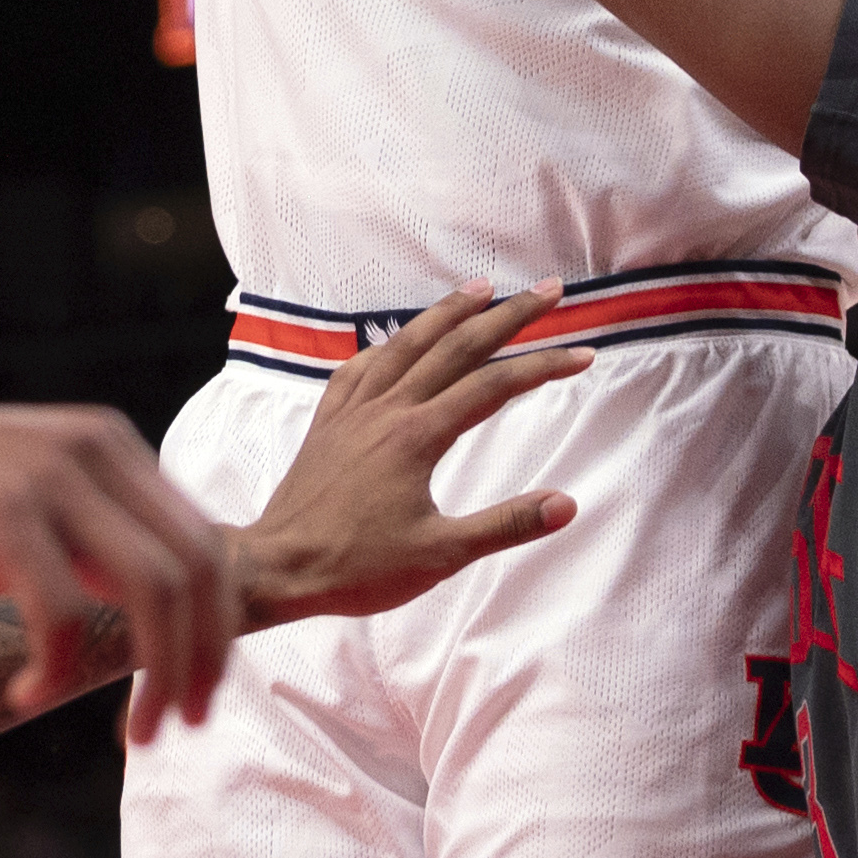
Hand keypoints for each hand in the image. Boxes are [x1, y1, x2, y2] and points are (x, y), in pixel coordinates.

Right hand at [0, 387, 233, 742]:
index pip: (204, 538)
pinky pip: (62, 615)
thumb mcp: (26, 502)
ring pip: (152, 591)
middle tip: (176, 729)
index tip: (199, 692)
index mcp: (110, 444)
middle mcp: (95, 450)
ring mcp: (49, 478)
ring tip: (133, 735)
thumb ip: (89, 536)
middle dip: (202, 661)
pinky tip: (25, 692)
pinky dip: (56, 671)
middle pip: (195, 568)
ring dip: (155, 676)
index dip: (217, 625)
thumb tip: (150, 614)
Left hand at [235, 289, 586, 624]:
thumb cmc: (356, 568)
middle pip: (458, 346)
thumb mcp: (440, 556)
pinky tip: (394, 344)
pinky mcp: (328, 421)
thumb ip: (504, 526)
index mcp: (420, 435)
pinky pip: (361, 368)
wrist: (274, 570)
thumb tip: (566, 504)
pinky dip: (387, 346)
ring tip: (481, 288)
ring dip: (449, 312)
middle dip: (509, 315)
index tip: (583, 354)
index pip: (495, 386)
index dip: (543, 366)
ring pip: (408, 343)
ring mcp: (355, 410)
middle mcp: (390, 408)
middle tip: (549, 290)